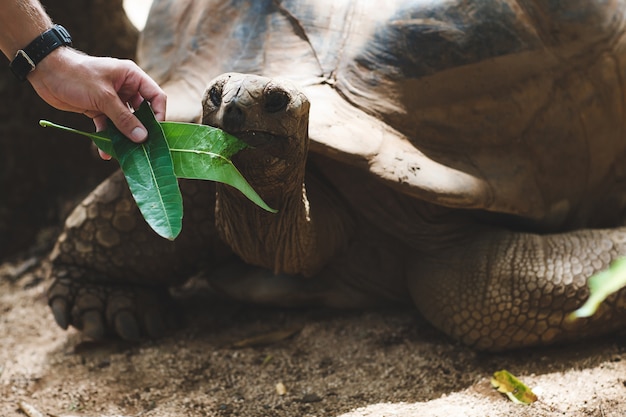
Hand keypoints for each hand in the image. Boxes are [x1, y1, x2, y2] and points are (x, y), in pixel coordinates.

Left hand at [28, 47, 166, 158]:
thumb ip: (124, 118)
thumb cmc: (77, 76)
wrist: (45, 72)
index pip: (156, 97)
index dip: (159, 114)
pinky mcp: (99, 109)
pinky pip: (108, 126)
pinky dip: (107, 138)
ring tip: (124, 153)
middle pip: (142, 112)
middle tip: (143, 148)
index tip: (156, 133)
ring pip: (125, 122)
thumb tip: (142, 137)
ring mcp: (112, 100)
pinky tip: (105, 152)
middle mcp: (125, 88)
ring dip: (124, 137)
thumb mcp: (104, 97)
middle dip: (141, 130)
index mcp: (132, 77)